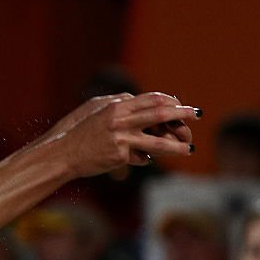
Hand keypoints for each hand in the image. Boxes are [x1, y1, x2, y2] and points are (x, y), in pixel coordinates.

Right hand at [41, 92, 198, 177]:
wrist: (63, 154)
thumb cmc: (77, 131)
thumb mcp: (96, 110)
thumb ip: (117, 104)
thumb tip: (135, 99)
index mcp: (117, 106)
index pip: (152, 99)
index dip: (170, 100)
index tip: (180, 105)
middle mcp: (122, 120)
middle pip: (160, 114)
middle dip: (182, 113)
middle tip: (196, 114)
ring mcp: (122, 139)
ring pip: (157, 142)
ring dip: (177, 146)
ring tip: (190, 149)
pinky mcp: (120, 156)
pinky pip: (139, 157)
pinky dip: (142, 159)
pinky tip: (143, 161)